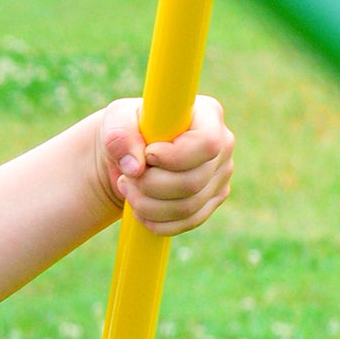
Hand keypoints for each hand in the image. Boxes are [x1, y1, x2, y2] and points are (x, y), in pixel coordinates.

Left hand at [94, 94, 233, 235]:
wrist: (131, 157)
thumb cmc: (127, 132)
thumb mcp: (115, 121)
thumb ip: (120, 135)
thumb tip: (135, 168)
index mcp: (208, 115)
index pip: (206, 144)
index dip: (173, 157)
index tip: (147, 155)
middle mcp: (223, 145)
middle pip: (192, 182)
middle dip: (149, 185)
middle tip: (127, 177)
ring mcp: (221, 175)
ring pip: (187, 207)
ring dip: (147, 205)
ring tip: (129, 189)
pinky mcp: (212, 200)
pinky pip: (187, 223)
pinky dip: (156, 222)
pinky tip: (138, 210)